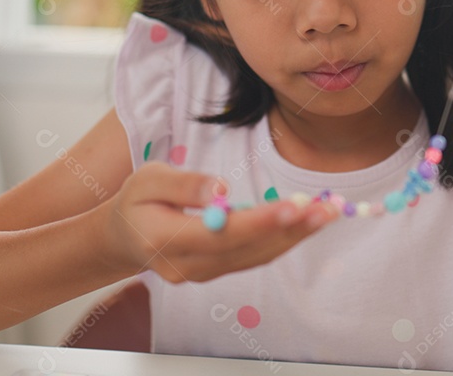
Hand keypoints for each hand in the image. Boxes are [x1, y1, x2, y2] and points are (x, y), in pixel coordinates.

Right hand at [101, 162, 336, 282]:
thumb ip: (184, 184)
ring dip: (295, 235)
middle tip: (326, 208)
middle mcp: (187, 267)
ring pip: (256, 256)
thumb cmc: (136, 201)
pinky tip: (308, 221)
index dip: (258, 222)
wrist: (124, 238)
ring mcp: (204, 274)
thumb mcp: (148, 179)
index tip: (293, 206)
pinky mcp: (219, 270)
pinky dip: (283, 238)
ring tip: (328, 211)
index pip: (219, 235)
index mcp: (164, 241)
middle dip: (290, 228)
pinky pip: (255, 256)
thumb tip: (221, 188)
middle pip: (246, 250)